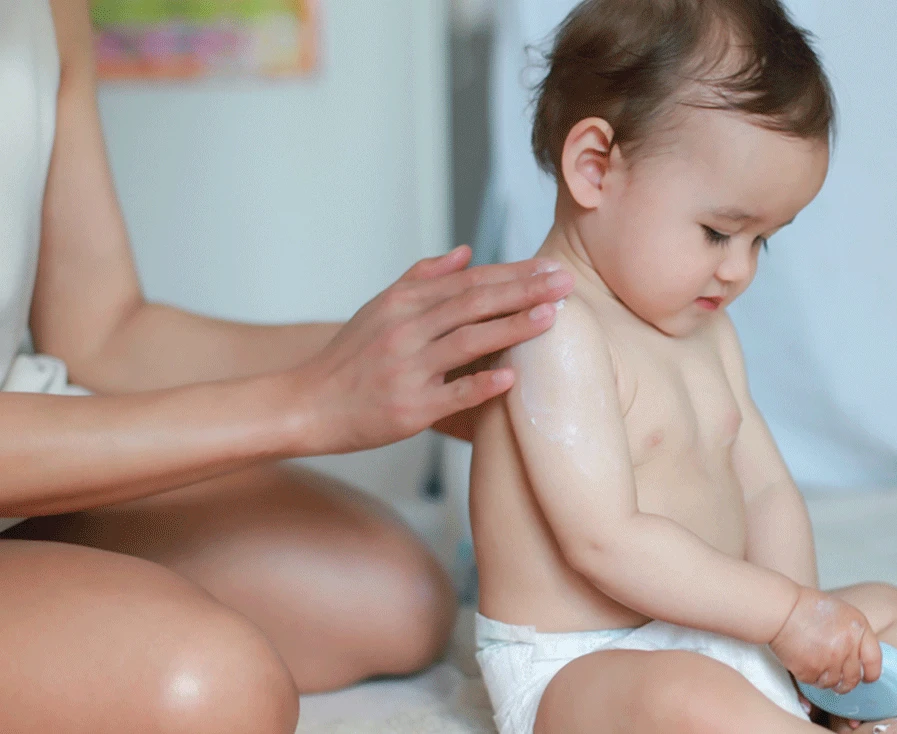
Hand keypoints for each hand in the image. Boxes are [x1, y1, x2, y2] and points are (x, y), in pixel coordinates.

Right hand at [290, 246, 572, 453]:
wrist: (305, 404)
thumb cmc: (348, 358)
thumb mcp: (379, 308)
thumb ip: (423, 277)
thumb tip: (466, 252)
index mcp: (403, 303)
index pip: (468, 281)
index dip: (512, 273)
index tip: (550, 266)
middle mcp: (406, 330)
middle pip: (474, 303)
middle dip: (524, 291)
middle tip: (565, 282)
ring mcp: (407, 369)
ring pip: (468, 341)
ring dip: (512, 327)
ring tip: (551, 316)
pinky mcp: (408, 408)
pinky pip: (451, 394)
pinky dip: (481, 385)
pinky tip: (512, 378)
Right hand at [771, 587, 881, 694]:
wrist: (782, 609)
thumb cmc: (808, 607)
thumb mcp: (842, 613)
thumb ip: (854, 635)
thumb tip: (860, 659)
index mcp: (858, 628)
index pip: (874, 660)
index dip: (871, 673)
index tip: (867, 678)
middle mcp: (848, 645)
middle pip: (854, 678)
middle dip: (846, 682)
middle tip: (839, 681)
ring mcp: (830, 659)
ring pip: (834, 683)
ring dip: (826, 679)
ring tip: (816, 665)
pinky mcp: (811, 670)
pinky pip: (815, 683)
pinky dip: (809, 676)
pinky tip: (803, 661)